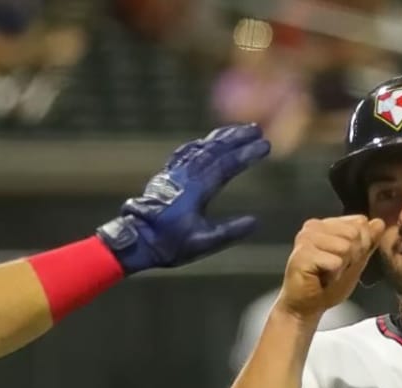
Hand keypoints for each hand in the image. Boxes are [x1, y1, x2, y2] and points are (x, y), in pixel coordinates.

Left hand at [97, 123, 270, 273]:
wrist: (136, 240)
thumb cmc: (168, 244)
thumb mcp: (202, 243)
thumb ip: (229, 232)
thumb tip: (255, 221)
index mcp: (197, 189)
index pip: (227, 164)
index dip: (247, 153)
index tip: (265, 145)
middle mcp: (186, 175)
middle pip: (216, 149)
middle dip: (238, 138)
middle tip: (258, 129)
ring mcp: (175, 173)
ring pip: (201, 147)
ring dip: (221, 137)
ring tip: (239, 129)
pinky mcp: (167, 175)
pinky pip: (186, 152)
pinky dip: (201, 143)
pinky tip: (207, 141)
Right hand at [276, 215, 383, 319]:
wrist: (306, 307)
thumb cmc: (328, 286)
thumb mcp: (355, 262)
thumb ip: (368, 242)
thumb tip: (379, 222)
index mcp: (326, 224)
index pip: (360, 222)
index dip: (361, 246)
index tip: (345, 260)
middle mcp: (314, 226)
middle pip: (354, 233)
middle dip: (352, 256)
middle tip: (336, 269)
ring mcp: (306, 239)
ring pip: (345, 247)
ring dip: (342, 266)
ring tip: (328, 273)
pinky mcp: (302, 254)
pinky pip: (335, 261)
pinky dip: (334, 275)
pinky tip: (321, 278)